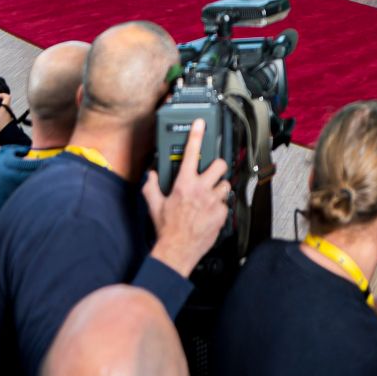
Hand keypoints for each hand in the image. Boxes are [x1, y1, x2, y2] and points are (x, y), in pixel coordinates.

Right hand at [0, 92, 14, 132]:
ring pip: (5, 107)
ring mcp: (10, 114)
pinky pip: (5, 113)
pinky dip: (1, 112)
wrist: (7, 135)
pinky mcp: (9, 119)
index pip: (7, 96)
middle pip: (6, 102)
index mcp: (5, 108)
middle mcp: (9, 110)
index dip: (2, 94)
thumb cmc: (0, 127)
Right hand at [145, 119, 230, 276]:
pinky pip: (226, 205)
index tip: (201, 123)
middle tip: (212, 171)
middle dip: (217, 166)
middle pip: (220, 165)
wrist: (177, 251)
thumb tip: (150, 176)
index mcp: (184, 184)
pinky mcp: (221, 215)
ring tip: (211, 195)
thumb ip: (151, 187)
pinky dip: (220, 207)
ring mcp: (213, 202)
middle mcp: (201, 190)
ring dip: (219, 188)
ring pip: (226, 185)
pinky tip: (211, 212)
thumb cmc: (166, 230)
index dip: (197, 134)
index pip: (191, 153)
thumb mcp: (154, 205)